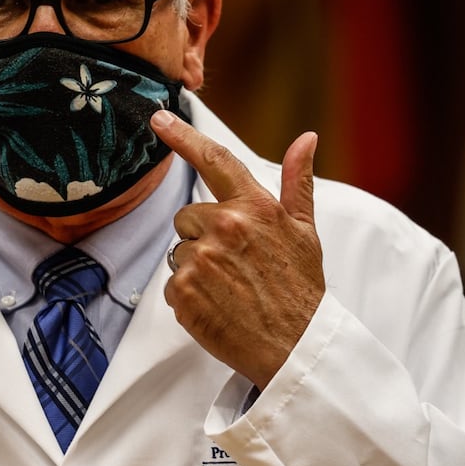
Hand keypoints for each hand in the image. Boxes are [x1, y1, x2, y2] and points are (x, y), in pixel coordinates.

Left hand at [152, 111, 323, 386]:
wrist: (294, 347)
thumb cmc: (301, 289)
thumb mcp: (305, 232)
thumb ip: (297, 183)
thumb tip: (306, 139)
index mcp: (254, 207)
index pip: (214, 161)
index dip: (183, 136)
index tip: (159, 118)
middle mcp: (224, 226)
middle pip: (187, 216)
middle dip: (203, 235)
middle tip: (235, 264)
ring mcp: (200, 259)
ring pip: (179, 250)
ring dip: (196, 266)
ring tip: (230, 287)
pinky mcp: (183, 291)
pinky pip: (172, 283)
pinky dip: (188, 295)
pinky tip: (217, 304)